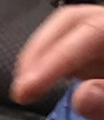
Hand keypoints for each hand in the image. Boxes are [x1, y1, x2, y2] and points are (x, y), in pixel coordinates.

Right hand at [12, 4, 103, 119]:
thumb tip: (82, 96)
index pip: (93, 32)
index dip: (56, 59)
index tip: (29, 88)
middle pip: (75, 22)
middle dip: (41, 52)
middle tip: (22, 90)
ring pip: (69, 31)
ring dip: (38, 57)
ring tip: (24, 89)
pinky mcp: (98, 60)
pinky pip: (69, 49)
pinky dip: (46, 65)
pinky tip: (36, 84)